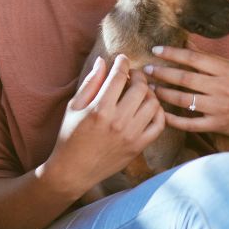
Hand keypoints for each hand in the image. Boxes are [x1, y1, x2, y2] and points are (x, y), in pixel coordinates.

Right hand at [47, 55, 164, 195]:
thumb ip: (90, 83)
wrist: (74, 170)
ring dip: (149, 92)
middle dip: (138, 75)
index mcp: (99, 109)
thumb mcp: (74, 106)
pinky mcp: (139, 147)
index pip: (118, 77)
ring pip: (153, 104)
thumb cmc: (69, 136)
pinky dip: (158, 112)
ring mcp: (131, 135)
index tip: (122, 58)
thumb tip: (102, 62)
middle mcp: (118, 122)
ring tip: (140, 90)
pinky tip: (148, 107)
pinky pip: (159, 125)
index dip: (122, 63)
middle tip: (133, 74)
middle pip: (140, 88)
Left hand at [144, 45, 228, 141]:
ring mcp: (219, 107)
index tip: (155, 50)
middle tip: (146, 69)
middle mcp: (222, 87)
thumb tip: (186, 43)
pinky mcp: (218, 125)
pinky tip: (160, 113)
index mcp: (226, 70)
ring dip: (163, 93)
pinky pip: (190, 123)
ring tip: (150, 88)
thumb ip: (210, 59)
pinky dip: (173, 119)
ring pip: (183, 100)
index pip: (193, 58)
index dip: (172, 53)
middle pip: (184, 78)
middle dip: (161, 72)